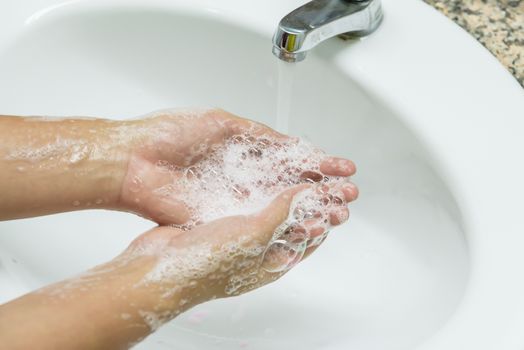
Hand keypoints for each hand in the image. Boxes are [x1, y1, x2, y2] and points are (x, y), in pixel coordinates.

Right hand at [103, 183, 356, 325]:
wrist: (159, 264)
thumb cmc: (205, 264)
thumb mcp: (254, 236)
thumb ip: (282, 212)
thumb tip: (306, 194)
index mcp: (272, 261)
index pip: (309, 238)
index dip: (326, 216)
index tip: (341, 196)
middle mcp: (258, 246)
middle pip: (295, 219)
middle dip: (314, 200)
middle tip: (330, 181)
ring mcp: (239, 230)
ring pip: (272, 205)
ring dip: (290, 188)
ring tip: (304, 169)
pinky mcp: (221, 216)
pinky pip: (248, 196)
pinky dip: (261, 182)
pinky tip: (266, 169)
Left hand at [116, 109, 356, 224]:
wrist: (132, 161)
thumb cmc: (168, 134)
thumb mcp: (221, 122)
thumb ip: (256, 134)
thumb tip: (287, 143)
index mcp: (244, 151)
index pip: (289, 159)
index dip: (317, 163)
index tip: (342, 167)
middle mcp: (243, 177)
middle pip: (290, 183)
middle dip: (322, 186)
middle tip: (349, 190)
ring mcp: (234, 199)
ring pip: (278, 203)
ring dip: (310, 205)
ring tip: (338, 207)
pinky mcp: (221, 216)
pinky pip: (255, 219)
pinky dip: (281, 219)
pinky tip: (306, 221)